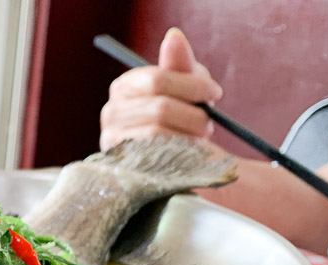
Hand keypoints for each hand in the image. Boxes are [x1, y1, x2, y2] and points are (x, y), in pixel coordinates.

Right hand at [100, 28, 222, 149]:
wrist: (172, 157)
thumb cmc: (180, 114)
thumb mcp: (184, 86)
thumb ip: (180, 63)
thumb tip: (173, 37)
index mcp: (125, 86)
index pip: (158, 80)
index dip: (192, 86)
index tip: (215, 94)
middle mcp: (111, 111)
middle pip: (160, 108)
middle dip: (193, 115)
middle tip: (209, 123)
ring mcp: (113, 139)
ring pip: (158, 133)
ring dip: (187, 136)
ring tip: (199, 138)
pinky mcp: (121, 164)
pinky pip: (154, 157)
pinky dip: (177, 153)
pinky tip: (187, 153)